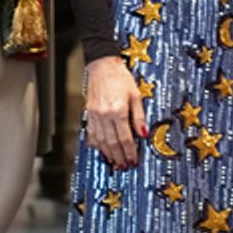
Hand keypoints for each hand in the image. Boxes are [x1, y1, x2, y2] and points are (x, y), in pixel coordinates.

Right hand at [84, 55, 146, 169]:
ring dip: (108, 153)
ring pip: (101, 140)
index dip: (130, 151)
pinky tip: (102, 150)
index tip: (133, 160)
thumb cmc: (120, 78)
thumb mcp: (136, 95)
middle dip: (119, 156)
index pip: (125, 138)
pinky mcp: (89, 113)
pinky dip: (97, 144)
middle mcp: (104, 115)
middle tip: (125, 166)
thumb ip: (139, 117)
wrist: (102, 66)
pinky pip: (92, 133)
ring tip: (115, 162)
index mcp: (117, 110)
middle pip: (112, 142)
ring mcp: (95, 115)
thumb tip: (143, 134)